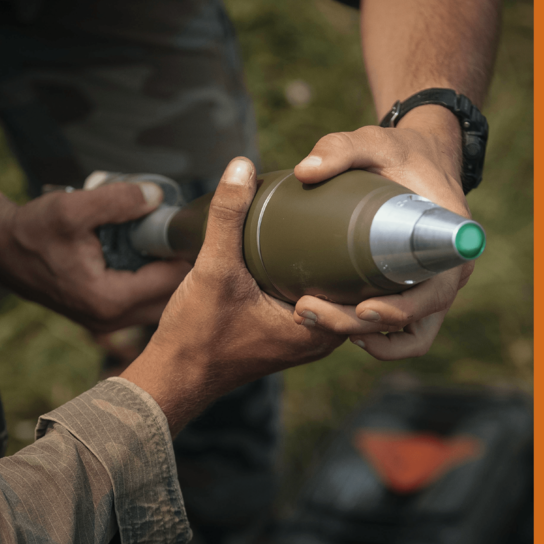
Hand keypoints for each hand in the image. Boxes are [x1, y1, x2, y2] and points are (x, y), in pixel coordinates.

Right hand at [0, 178, 190, 331]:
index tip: (201, 229)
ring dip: (172, 276)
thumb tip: (159, 196)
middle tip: (195, 234)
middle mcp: (111, 319)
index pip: (171, 281)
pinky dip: (155, 282)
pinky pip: (143, 302)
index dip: (190, 253)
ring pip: (159, 303)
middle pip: (172, 298)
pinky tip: (158, 255)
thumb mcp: (73, 208)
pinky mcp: (103, 314)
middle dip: (187, 268)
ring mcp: (107, 321)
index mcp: (108, 299)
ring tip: (179, 242)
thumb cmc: (32, 229)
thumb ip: (118, 201)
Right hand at [120, 158, 344, 431]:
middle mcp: (321, 339)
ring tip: (334, 219)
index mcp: (319, 331)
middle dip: (353, 250)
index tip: (367, 213)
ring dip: (333, 262)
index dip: (371, 250)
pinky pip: (315, 298)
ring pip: (333, 293)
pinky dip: (314, 275)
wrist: (172, 376)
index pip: (368, 288)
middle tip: (352, 206)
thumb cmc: (196, 335)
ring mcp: (305, 339)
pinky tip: (307, 247)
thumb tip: (241, 167)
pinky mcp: (288, 335)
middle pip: (353, 287)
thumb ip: (228, 219)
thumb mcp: (213, 270)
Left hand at [290, 105, 475, 359]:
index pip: (436, 293)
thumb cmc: (400, 152)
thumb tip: (304, 171)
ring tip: (314, 319)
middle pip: (416, 323)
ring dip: (366, 337)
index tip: (363, 308)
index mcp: (452, 240)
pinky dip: (378, 338)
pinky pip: (405, 331)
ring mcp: (436, 287)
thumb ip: (340, 148)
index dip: (402, 311)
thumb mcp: (373, 141)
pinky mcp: (419, 292)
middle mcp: (450, 272)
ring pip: (410, 335)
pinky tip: (338, 327)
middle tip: (309, 310)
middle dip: (361, 325)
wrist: (421, 158)